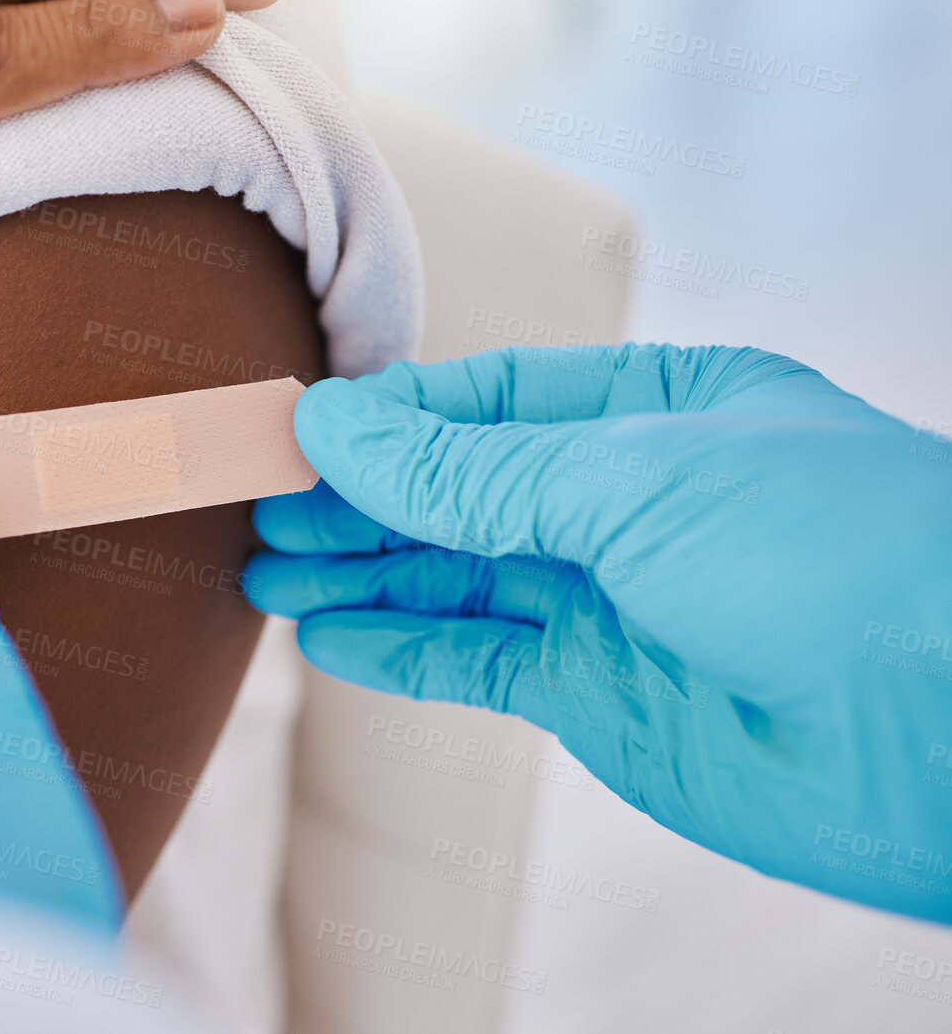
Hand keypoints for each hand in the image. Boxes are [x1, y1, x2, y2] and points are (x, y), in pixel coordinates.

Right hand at [247, 345, 951, 922]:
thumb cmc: (835, 558)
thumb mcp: (636, 481)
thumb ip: (472, 469)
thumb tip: (337, 428)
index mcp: (659, 410)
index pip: (488, 399)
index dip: (386, 417)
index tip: (294, 430)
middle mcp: (630, 500)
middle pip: (457, 489)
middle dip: (356, 498)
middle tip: (256, 504)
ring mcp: (613, 599)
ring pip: (453, 577)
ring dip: (358, 572)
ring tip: (262, 568)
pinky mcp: (601, 692)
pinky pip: (477, 661)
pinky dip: (398, 649)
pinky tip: (328, 632)